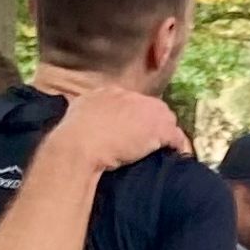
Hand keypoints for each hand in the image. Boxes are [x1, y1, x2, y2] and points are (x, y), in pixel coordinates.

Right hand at [54, 88, 188, 169]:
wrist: (79, 146)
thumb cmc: (71, 136)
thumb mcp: (73, 114)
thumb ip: (80, 109)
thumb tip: (72, 108)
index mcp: (108, 92)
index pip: (128, 101)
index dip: (132, 117)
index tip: (130, 130)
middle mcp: (130, 96)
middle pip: (151, 107)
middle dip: (151, 123)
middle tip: (148, 142)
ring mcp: (146, 111)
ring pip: (166, 120)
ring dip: (165, 134)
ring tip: (165, 150)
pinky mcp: (158, 129)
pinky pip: (176, 137)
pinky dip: (178, 146)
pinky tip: (176, 156)